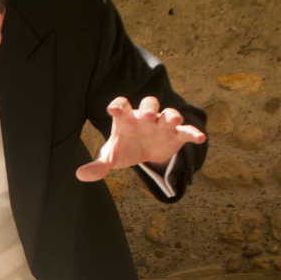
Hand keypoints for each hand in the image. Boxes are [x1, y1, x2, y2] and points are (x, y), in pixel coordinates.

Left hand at [75, 96, 205, 181]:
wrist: (147, 152)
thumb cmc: (126, 147)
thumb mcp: (112, 156)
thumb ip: (98, 165)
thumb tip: (79, 174)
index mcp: (126, 119)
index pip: (121, 106)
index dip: (118, 106)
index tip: (114, 108)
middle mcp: (145, 118)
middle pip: (148, 105)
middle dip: (148, 109)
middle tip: (146, 116)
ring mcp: (162, 124)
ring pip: (168, 114)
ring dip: (171, 115)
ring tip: (174, 120)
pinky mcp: (177, 135)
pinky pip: (186, 131)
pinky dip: (193, 132)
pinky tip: (201, 137)